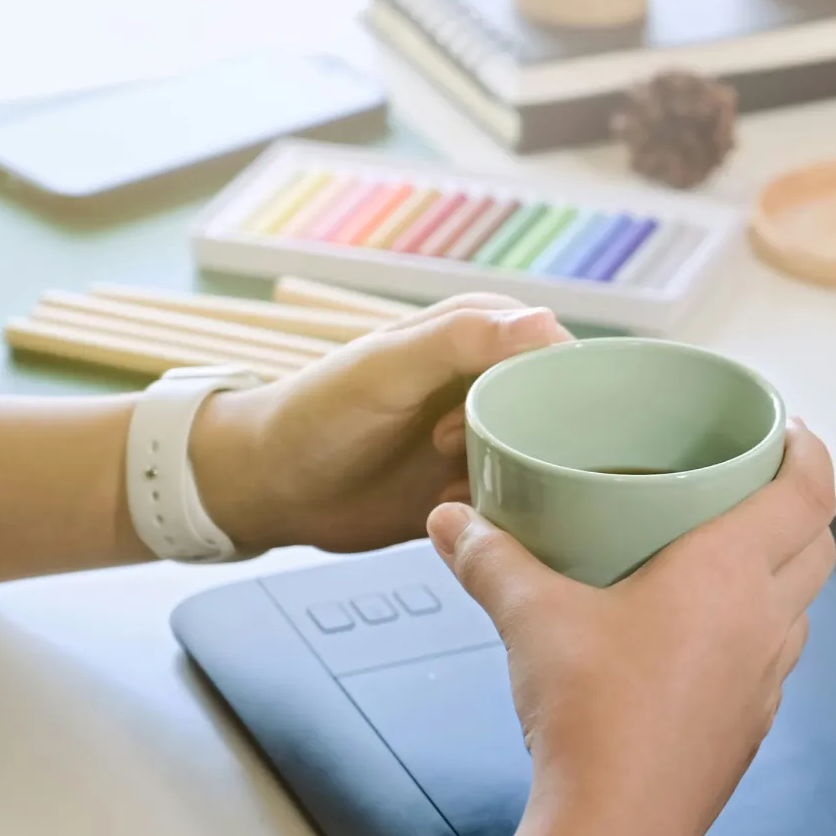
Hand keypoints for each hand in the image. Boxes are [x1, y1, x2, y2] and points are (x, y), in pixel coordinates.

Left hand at [188, 294, 570, 553]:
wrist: (272, 487)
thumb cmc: (318, 413)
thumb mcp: (389, 368)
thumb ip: (463, 340)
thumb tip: (546, 323)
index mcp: (482, 334)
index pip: (559, 353)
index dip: (555, 390)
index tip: (524, 422)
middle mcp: (492, 383)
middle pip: (562, 412)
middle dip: (542, 444)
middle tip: (489, 461)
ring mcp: (487, 437)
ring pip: (547, 461)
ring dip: (522, 481)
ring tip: (460, 485)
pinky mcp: (478, 486)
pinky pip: (522, 501)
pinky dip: (506, 512)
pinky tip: (464, 511)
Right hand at [426, 422, 835, 835]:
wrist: (614, 828)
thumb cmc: (591, 715)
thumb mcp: (530, 618)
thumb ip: (490, 559)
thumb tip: (451, 521)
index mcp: (729, 572)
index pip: (808, 490)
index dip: (809, 449)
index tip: (791, 427)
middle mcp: (765, 620)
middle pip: (818, 545)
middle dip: (798, 505)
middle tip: (755, 484)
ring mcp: (766, 679)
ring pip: (800, 606)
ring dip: (782, 573)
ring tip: (727, 557)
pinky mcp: (751, 727)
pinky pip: (771, 660)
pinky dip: (755, 632)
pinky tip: (702, 639)